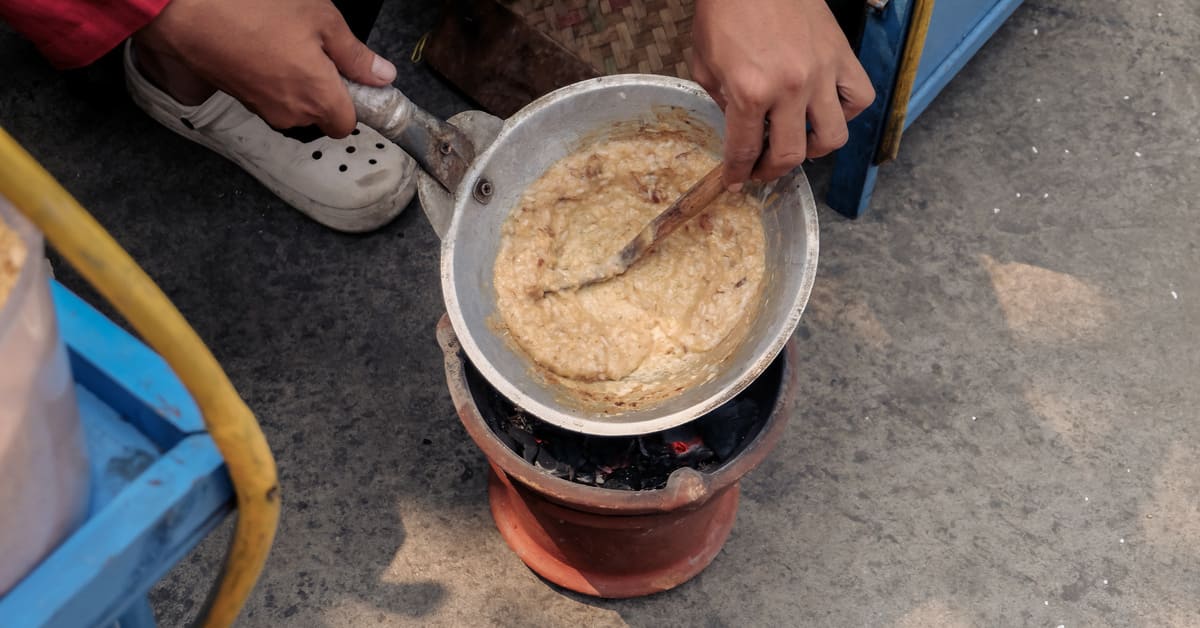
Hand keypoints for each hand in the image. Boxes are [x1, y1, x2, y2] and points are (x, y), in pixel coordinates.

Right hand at [135, 0, 395, 137]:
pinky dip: (273, 77)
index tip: (351, 77)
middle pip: (321, 117)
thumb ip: (355, 54)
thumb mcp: (321, 19)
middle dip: (325, 91)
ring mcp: (262, 108)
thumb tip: (383, 76)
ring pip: (294, 106)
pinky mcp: (240, 97)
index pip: (346, 125)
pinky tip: (265, 45)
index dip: (352, 102)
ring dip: (298, 82)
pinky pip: (269, 95)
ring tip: (287, 42)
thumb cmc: (255, 8)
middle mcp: (291, 113)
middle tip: (318, 50)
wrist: (185, 11)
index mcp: (319, 99)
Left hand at [690, 0, 874, 187]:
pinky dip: (845, 111)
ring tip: (799, 141)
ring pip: (832, 136)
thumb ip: (721, 101)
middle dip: (773, 170)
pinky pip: (858, 98)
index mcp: (749, 91)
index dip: (739, 172)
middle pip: (791, 154)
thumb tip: (739, 127)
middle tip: (763, 168)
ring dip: (814, 148)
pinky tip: (826, 108)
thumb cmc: (725, 11)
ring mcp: (821, 73)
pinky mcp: (842, 55)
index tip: (738, 181)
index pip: (745, 149)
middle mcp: (789, 88)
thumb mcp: (704, 64)